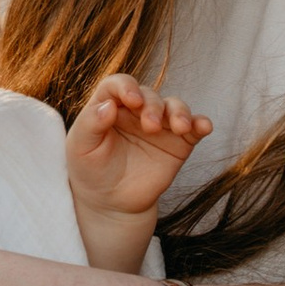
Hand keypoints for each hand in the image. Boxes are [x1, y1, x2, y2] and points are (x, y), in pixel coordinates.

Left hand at [67, 72, 211, 217]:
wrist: (111, 201)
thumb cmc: (91, 169)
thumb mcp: (80, 147)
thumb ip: (90, 124)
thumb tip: (108, 106)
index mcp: (111, 105)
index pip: (120, 84)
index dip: (126, 87)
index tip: (132, 100)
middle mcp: (137, 110)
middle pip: (149, 95)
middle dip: (152, 106)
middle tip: (150, 127)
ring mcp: (160, 125)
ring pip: (174, 106)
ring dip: (179, 112)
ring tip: (179, 127)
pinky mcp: (178, 143)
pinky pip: (194, 127)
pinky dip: (201, 123)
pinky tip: (204, 126)